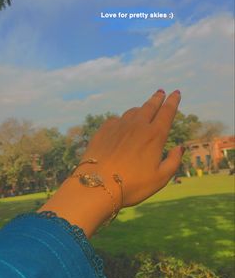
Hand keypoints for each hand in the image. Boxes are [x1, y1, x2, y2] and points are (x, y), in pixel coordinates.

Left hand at [80, 89, 183, 208]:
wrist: (98, 185)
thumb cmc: (132, 185)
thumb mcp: (160, 178)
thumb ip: (174, 161)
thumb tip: (180, 147)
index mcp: (154, 135)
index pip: (167, 112)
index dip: (173, 101)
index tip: (176, 93)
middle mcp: (137, 126)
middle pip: (149, 106)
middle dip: (157, 98)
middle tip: (160, 92)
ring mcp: (119, 126)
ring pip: (132, 112)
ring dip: (140, 108)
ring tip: (143, 109)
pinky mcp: (103, 131)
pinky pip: (116, 120)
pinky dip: (122, 120)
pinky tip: (121, 124)